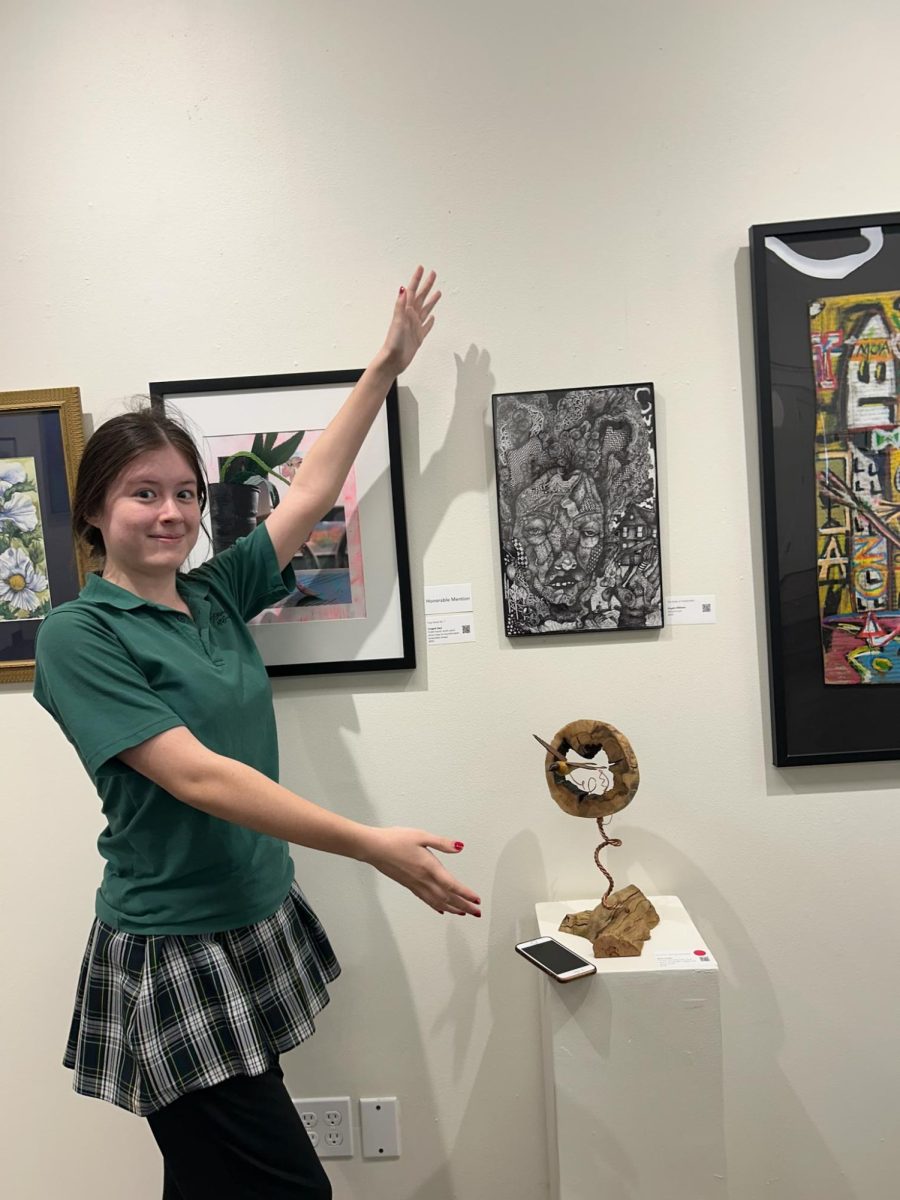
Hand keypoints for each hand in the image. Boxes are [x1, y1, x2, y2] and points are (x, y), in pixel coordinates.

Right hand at [360, 826, 480, 916]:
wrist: (374, 848)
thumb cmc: (395, 839)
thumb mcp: (421, 835)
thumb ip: (442, 843)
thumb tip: (459, 846)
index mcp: (429, 867)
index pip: (452, 885)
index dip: (466, 894)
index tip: (477, 901)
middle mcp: (423, 880)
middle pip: (447, 898)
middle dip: (464, 906)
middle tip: (477, 913)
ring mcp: (415, 884)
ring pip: (437, 902)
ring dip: (452, 909)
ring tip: (464, 913)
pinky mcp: (409, 885)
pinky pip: (426, 900)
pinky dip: (436, 906)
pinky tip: (441, 909)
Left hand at [380, 266, 441, 374]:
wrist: (393, 361)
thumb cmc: (393, 343)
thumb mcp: (397, 322)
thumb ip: (400, 306)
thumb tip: (402, 289)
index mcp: (405, 312)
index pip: (412, 291)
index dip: (416, 279)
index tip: (421, 268)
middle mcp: (410, 317)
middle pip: (420, 297)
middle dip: (426, 285)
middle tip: (433, 274)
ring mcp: (415, 327)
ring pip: (425, 310)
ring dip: (431, 300)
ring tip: (437, 292)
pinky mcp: (418, 337)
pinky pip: (426, 327)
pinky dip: (430, 321)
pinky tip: (432, 318)